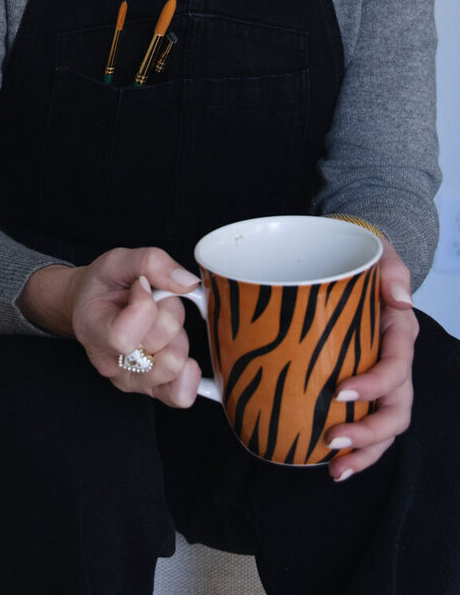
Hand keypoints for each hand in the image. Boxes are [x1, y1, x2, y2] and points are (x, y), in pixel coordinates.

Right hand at [65, 246, 203, 408]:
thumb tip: (187, 283)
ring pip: (174, 365)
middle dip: (169, 313)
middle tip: (155, 300)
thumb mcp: (118, 260)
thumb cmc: (104, 285)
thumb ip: (150, 262)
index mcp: (93, 331)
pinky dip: (190, 374)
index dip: (145, 305)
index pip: (124, 336)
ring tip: (160, 322)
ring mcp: (131, 380)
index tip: (141, 285)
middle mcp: (110, 364)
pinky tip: (181, 351)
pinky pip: (180, 395)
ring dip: (177, 337)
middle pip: (159, 346)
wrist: (93, 306)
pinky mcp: (151, 390)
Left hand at [327, 237, 417, 481]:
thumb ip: (391, 271)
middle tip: (333, 442)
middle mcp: (394, 361)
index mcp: (400, 334)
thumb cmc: (364, 258)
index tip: (338, 392)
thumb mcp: (379, 255)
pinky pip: (363, 419)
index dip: (373, 385)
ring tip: (334, 469)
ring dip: (363, 452)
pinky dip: (351, 445)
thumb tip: (398, 297)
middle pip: (396, 411)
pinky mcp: (359, 384)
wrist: (350, 258)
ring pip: (383, 425)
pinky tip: (324, 459)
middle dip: (369, 435)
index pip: (395, 368)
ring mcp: (378, 377)